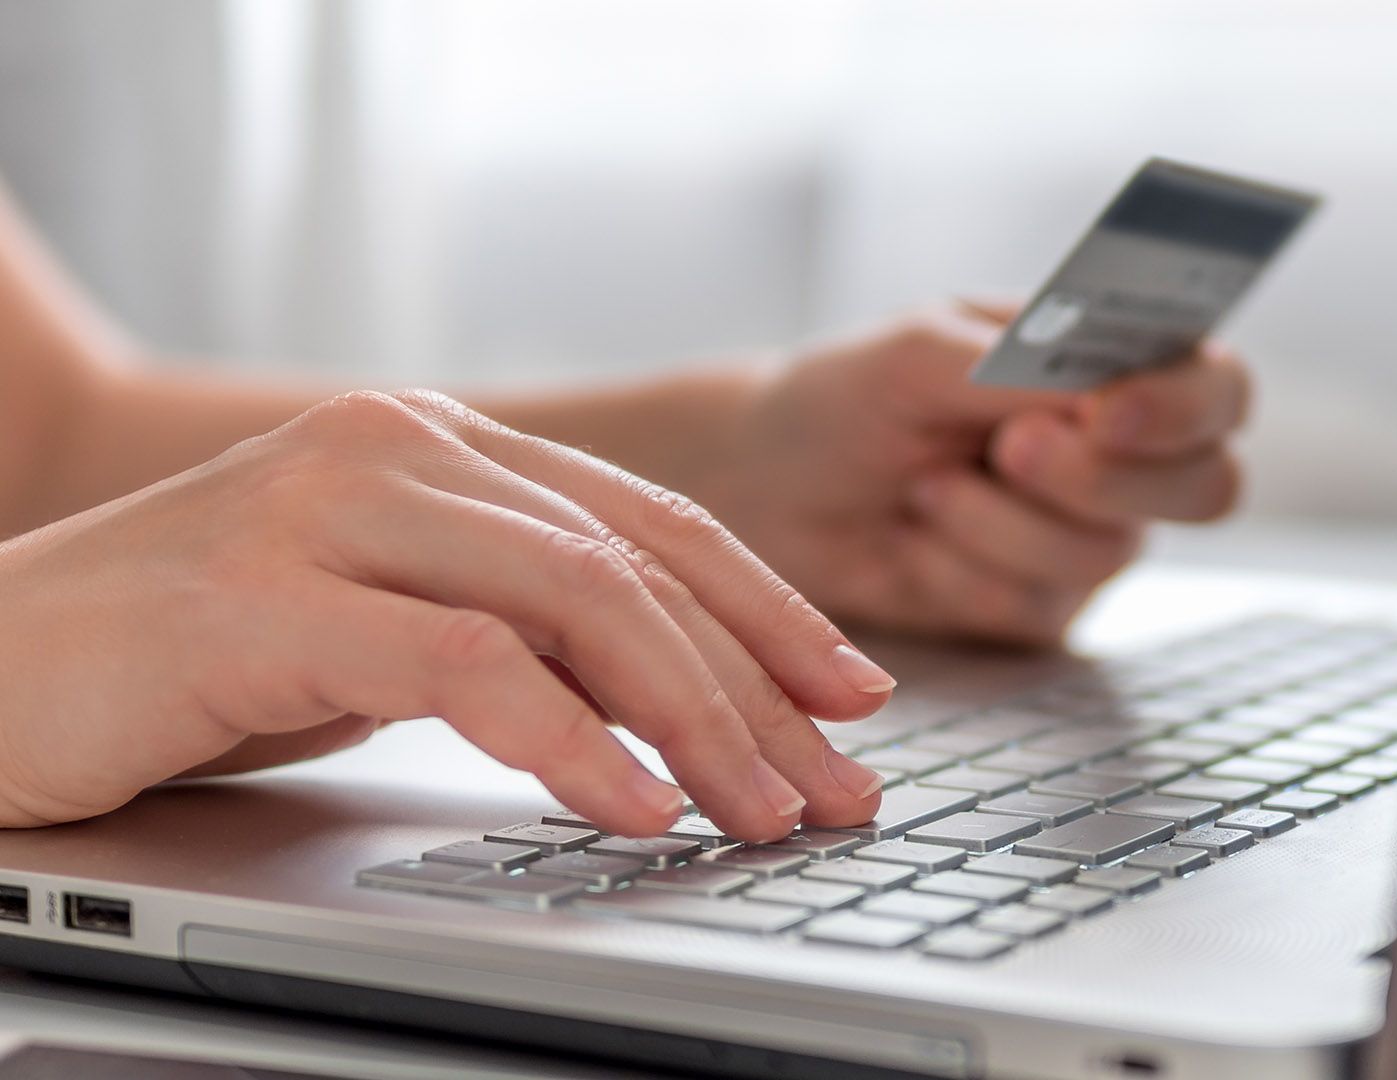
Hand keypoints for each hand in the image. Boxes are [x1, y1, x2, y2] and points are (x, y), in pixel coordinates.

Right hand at [0, 391, 890, 837]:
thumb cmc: (188, 657)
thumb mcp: (385, 628)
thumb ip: (512, 630)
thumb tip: (673, 699)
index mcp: (442, 446)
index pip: (649, 527)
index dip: (769, 612)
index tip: (854, 694)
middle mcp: (398, 449)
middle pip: (637, 567)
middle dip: (759, 684)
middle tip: (842, 781)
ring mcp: (330, 509)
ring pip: (577, 604)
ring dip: (694, 720)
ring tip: (766, 810)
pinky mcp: (264, 594)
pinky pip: (466, 668)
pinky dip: (570, 744)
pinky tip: (634, 808)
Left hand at [704, 302, 1250, 644]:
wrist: (773, 486)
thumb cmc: (853, 397)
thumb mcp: (921, 352)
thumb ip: (1015, 365)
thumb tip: (1097, 391)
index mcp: (1116, 368)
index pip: (1217, 387)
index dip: (1185, 405)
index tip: (1105, 409)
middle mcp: (1124, 457)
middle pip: (1208, 486)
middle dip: (1101, 475)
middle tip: (1008, 449)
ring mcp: (1091, 536)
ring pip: (1109, 550)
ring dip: (1000, 519)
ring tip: (926, 484)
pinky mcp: (1043, 607)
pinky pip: (1037, 602)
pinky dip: (961, 567)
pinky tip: (916, 534)